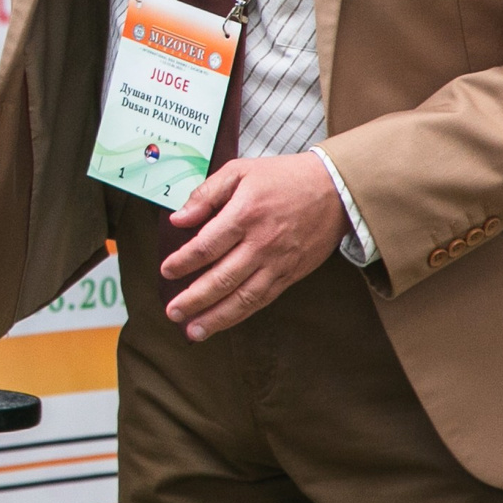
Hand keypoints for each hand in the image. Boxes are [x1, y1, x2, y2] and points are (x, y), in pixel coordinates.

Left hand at [159, 153, 349, 340]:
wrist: (336, 190)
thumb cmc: (283, 178)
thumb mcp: (240, 171)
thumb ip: (206, 194)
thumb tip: (178, 219)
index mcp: (245, 214)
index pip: (207, 245)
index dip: (184, 262)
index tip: (166, 271)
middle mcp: (261, 243)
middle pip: (222, 278)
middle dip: (194, 299)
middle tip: (172, 312)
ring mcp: (278, 262)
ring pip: (243, 297)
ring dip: (216, 317)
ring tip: (193, 331)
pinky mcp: (291, 274)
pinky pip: (263, 299)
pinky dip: (241, 314)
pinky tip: (223, 322)